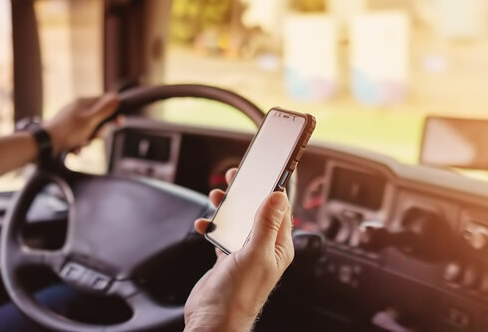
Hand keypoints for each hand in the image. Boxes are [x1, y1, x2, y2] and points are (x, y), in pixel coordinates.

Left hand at [43, 94, 119, 153]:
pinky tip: (74, 150)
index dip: (113, 112)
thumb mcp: (90, 120)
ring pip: (90, 131)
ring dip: (88, 141)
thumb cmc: (68, 131)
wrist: (44, 145)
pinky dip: (79, 145)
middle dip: (99, 132)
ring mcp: (72, 120)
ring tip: (80, 146)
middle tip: (95, 138)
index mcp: (83, 103)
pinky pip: (80, 137)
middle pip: (99, 119)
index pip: (105, 102)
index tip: (119, 122)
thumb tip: (117, 97)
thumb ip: (104, 110)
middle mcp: (78, 109)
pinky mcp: (67, 131)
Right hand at [184, 168, 294, 330]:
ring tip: (218, 196)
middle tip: (237, 176)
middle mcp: (264, 248)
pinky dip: (214, 226)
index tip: (268, 170)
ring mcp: (245, 253)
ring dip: (228, 207)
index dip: (274, 188)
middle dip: (248, 192)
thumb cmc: (239, 295)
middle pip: (258, 211)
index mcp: (279, 246)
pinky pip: (223, 234)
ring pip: (239, 220)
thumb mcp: (255, 253)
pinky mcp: (227, 258)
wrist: (214, 320)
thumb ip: (266, 223)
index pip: (281, 210)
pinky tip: (205, 224)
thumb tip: (278, 196)